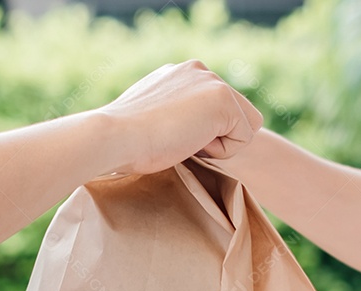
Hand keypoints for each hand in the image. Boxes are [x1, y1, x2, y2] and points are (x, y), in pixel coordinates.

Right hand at [100, 60, 263, 175]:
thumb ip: (174, 114)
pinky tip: (191, 143)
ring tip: (184, 140)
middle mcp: (199, 70)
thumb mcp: (152, 117)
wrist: (115, 136)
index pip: (215, 108)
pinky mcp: (223, 99)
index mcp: (180, 74)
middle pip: (236, 115)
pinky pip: (244, 138)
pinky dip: (222, 152)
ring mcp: (212, 81)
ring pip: (244, 126)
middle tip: (179, 141)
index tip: (171, 136)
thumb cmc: (125, 139)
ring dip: (220, 144)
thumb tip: (182, 129)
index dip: (202, 133)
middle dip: (215, 137)